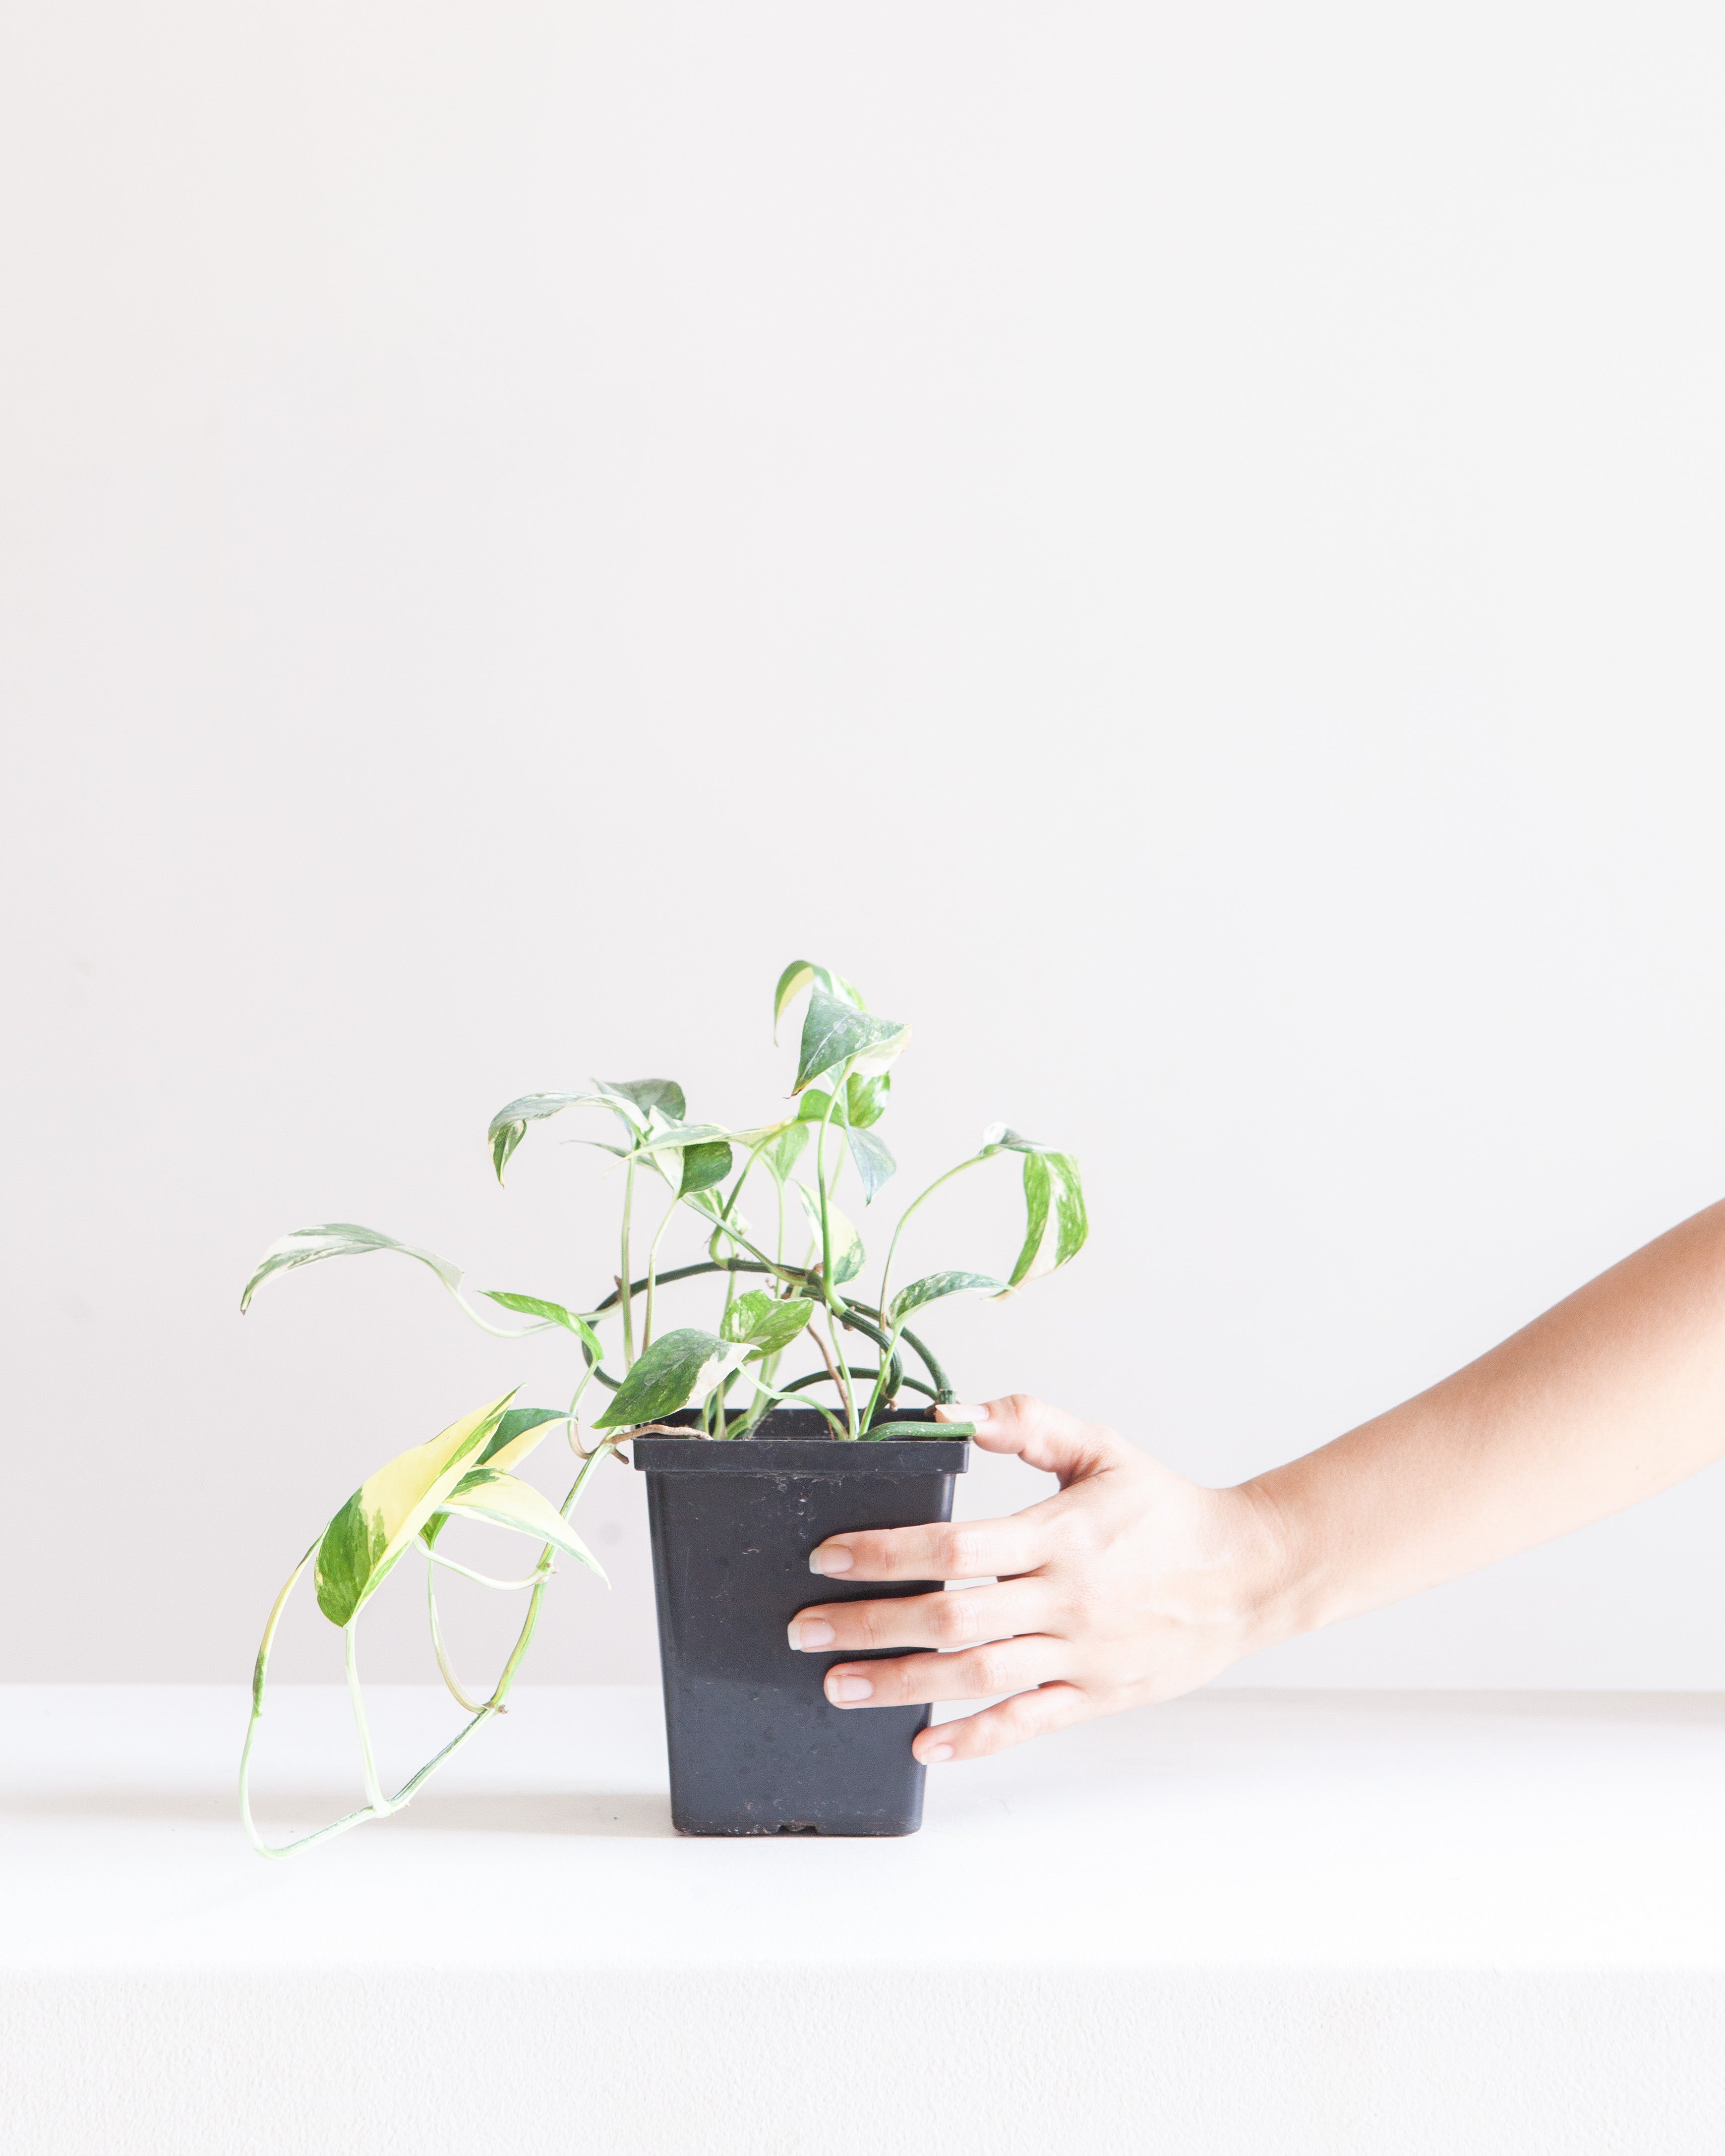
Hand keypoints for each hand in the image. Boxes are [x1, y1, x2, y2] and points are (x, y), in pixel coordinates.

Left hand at [788, 1394, 1292, 1764]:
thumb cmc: (1164, 1507)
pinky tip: (922, 1746)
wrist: (1248, 1573)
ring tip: (836, 1686)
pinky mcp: (1095, 1696)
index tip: (828, 1558)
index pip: (955, 1549)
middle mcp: (1065, 1600)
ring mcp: (1080, 1655)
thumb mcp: (1099, 1447)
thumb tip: (946, 1411)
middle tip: (804, 1629)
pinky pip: (1025, 1723)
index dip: (885, 1554)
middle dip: (868, 1625)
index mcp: (1059, 1535)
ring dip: (899, 1686)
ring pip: (975, 1678)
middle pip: (950, 1618)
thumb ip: (1024, 1420)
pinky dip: (972, 1739)